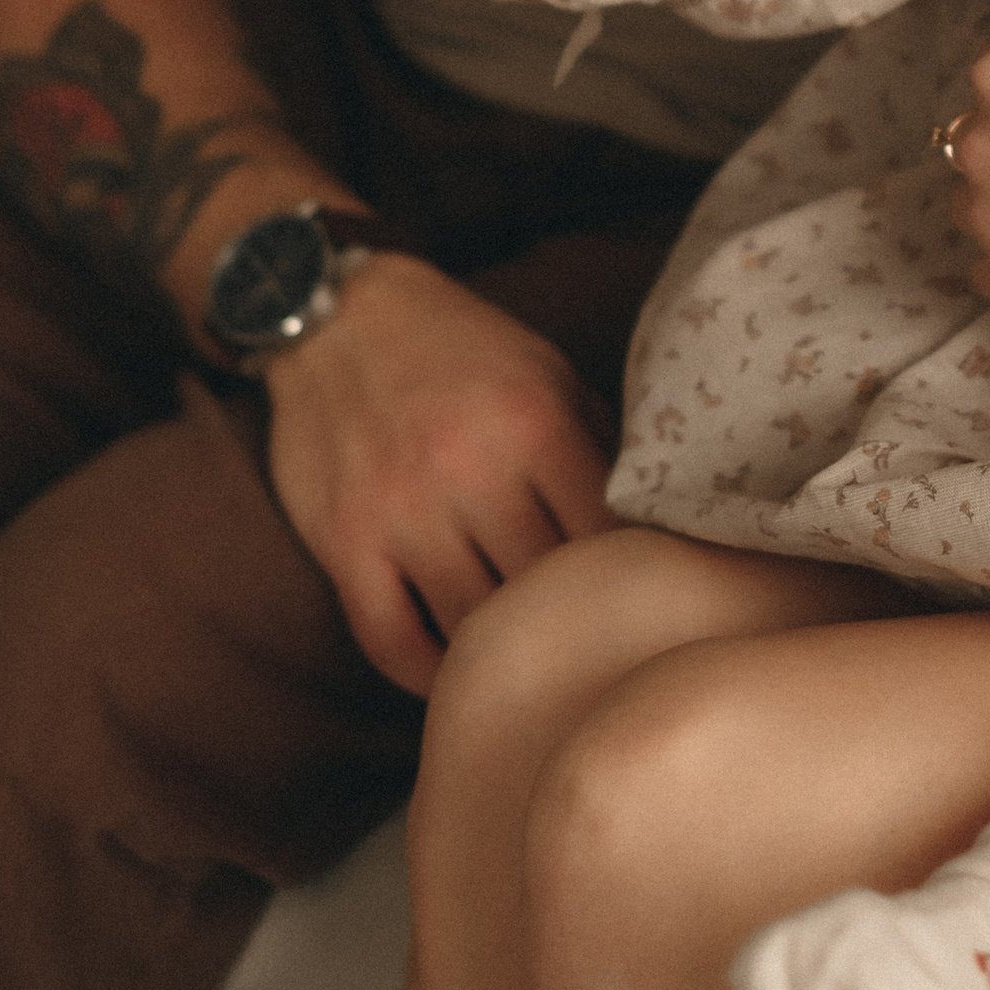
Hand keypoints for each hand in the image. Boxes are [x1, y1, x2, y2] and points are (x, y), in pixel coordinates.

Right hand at [263, 253, 615, 691]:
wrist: (334, 315)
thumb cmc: (458, 348)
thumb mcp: (547, 372)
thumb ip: (598, 447)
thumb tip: (655, 527)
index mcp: (535, 424)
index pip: (608, 537)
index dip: (629, 575)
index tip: (638, 598)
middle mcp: (469, 469)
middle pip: (544, 591)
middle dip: (570, 621)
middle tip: (589, 647)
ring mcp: (401, 510)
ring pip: (472, 626)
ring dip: (501, 651)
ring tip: (528, 664)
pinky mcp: (344, 542)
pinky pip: (391, 641)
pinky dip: (427, 673)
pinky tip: (454, 673)